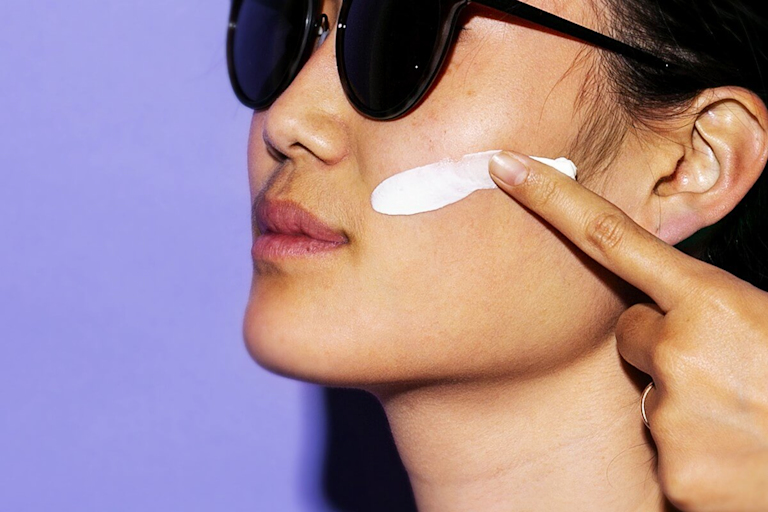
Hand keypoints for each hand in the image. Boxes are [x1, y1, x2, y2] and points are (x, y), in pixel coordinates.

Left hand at [489, 151, 767, 511]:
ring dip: (684, 400)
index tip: (504, 168)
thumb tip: (669, 311)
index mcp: (713, 302)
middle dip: (665, 345)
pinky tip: (735, 454)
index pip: (608, 236)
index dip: (549, 198)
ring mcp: (671, 416)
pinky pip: (661, 446)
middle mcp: (679, 353)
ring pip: (648, 392)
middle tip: (726, 369)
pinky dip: (693, 450)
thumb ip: (712, 304)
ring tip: (743, 416)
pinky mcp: (674, 473)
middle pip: (630, 332)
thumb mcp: (767, 318)